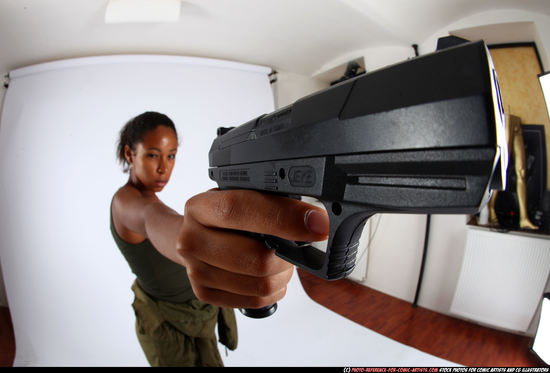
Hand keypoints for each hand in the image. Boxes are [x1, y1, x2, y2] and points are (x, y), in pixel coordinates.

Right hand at [178, 189, 329, 308]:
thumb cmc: (227, 216)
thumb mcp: (242, 196)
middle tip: (297, 245)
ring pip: (260, 284)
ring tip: (281, 260)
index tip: (317, 224)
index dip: (284, 217)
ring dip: (283, 274)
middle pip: (256, 258)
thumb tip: (315, 217)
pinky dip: (274, 290)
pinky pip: (255, 301)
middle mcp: (191, 239)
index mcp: (200, 207)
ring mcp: (195, 271)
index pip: (240, 210)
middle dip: (288, 255)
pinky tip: (270, 275)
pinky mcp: (205, 294)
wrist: (197, 237)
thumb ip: (271, 202)